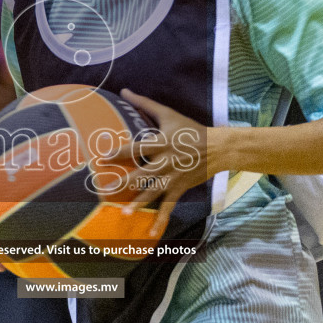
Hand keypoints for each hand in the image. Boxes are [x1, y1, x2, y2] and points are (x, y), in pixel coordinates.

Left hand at [113, 89, 220, 238]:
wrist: (218, 148)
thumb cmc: (190, 129)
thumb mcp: (169, 114)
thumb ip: (145, 104)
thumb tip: (125, 90)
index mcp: (160, 143)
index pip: (136, 148)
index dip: (119, 152)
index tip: (103, 157)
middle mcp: (165, 162)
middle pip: (141, 173)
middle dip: (123, 182)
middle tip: (105, 190)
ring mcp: (172, 178)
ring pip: (153, 192)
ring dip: (138, 203)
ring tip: (123, 214)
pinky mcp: (179, 188)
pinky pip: (168, 206)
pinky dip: (160, 220)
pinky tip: (150, 232)